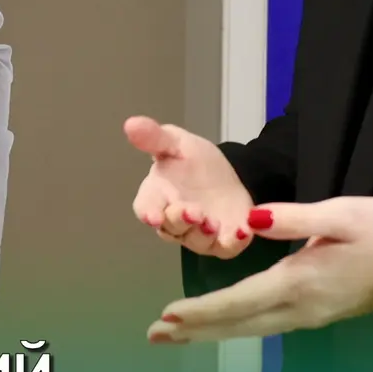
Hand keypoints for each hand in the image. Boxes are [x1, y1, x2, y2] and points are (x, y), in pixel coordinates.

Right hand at [124, 116, 254, 258]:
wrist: (228, 175)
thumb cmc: (194, 162)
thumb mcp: (177, 143)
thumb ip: (155, 138)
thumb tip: (130, 123)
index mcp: (158, 196)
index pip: (146, 208)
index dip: (149, 212)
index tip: (153, 215)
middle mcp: (175, 221)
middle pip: (171, 228)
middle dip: (180, 220)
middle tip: (193, 211)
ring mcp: (199, 235)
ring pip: (196, 241)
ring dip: (203, 234)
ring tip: (213, 222)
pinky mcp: (223, 242)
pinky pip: (226, 248)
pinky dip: (233, 243)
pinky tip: (242, 231)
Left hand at [146, 197, 372, 342]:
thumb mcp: (341, 213)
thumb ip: (294, 218)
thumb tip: (251, 220)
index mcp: (300, 281)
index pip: (240, 300)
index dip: (202, 309)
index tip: (168, 315)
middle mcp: (301, 308)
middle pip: (238, 323)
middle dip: (195, 329)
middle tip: (154, 335)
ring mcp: (310, 316)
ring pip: (251, 328)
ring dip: (213, 331)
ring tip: (177, 334)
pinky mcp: (317, 314)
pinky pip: (266, 325)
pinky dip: (237, 325)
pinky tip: (223, 324)